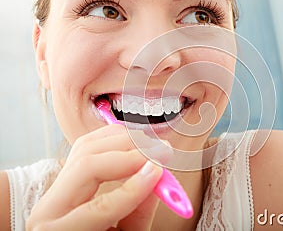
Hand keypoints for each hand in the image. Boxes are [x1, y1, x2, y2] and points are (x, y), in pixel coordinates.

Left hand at [26, 125, 170, 230]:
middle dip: (129, 155)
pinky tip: (133, 141)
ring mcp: (55, 187)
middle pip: (87, 165)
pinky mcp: (66, 174)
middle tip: (161, 152)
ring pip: (86, 147)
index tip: (159, 173)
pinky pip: (87, 145)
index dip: (133, 188)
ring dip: (124, 141)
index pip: (99, 206)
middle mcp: (50, 206)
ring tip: (152, 146)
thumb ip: (139, 214)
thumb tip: (157, 180)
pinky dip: (113, 138)